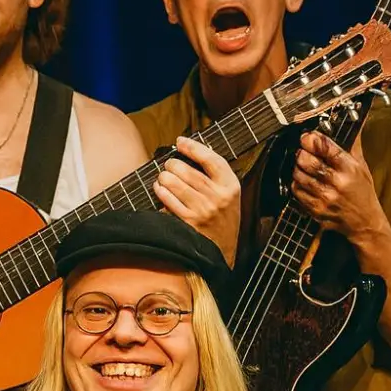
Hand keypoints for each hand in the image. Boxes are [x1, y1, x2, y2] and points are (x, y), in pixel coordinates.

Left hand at [153, 135, 240, 267]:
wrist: (224, 250)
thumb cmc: (224, 218)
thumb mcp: (230, 194)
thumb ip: (217, 175)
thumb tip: (193, 151)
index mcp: (231, 186)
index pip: (212, 159)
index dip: (194, 147)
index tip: (181, 140)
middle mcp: (218, 197)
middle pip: (189, 171)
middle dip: (173, 164)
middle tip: (169, 164)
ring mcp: (203, 211)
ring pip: (176, 184)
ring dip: (165, 177)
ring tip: (164, 176)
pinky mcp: (189, 222)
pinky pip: (169, 201)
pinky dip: (161, 192)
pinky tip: (160, 188)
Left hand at [291, 131, 387, 241]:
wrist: (364, 222)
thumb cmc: (363, 192)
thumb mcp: (362, 166)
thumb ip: (353, 144)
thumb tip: (356, 120)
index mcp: (350, 169)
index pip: (326, 148)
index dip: (312, 139)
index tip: (307, 136)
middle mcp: (337, 183)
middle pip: (308, 162)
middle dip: (301, 153)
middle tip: (302, 151)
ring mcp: (325, 198)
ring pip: (299, 176)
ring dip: (297, 168)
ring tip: (302, 165)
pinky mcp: (315, 210)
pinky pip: (297, 192)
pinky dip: (296, 184)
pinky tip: (303, 180)